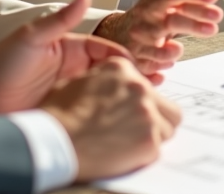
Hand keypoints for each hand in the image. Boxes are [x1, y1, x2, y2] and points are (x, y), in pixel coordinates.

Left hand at [0, 0, 139, 113]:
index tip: (141, 66)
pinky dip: (107, 119)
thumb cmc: (0, 63)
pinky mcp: (64, 118)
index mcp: (71, 51)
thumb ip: (61, 18)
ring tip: (147, 104)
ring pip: (105, 97)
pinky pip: (90, 118)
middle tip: (156, 85)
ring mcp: (71, 96)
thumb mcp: (33, 36)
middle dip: (134, 79)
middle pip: (112, 75)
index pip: (107, 52)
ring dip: (124, 99)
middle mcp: (74, 73)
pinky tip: (120, 123)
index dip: (126, 58)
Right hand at [41, 57, 181, 180]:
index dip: (138, 102)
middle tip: (135, 130)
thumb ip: (104, 80)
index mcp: (121, 68)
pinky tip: (124, 154)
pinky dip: (144, 154)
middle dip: (154, 117)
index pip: (145, 84)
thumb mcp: (79, 81)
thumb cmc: (59, 115)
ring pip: (168, 125)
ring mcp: (147, 112)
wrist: (54, 142)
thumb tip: (114, 89)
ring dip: (153, 134)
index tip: (130, 112)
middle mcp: (139, 86)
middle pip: (165, 104)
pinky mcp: (149, 139)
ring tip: (129, 143)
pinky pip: (158, 148)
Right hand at [94, 0, 223, 74]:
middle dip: (193, 24)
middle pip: (170, 20)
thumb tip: (211, 3)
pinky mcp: (134, 58)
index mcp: (154, 0)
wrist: (116, 32)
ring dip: (171, 50)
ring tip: (179, 49)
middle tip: (214, 26)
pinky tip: (168, 64)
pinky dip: (160, 66)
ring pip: (157, 48)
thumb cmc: (149, 17)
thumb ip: (185, 3)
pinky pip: (150, 66)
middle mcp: (145, 18)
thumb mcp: (163, 3)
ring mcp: (138, 39)